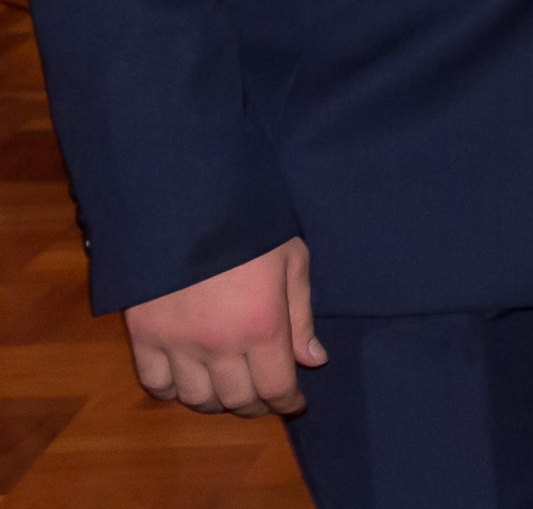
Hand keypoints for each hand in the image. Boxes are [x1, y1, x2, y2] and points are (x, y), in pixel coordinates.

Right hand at [123, 236, 324, 415]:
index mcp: (263, 326)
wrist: (188, 201)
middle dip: (256, 406)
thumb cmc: (251, 227)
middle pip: (237, 400)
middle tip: (265, 397)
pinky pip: (154, 383)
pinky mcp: (143, 335)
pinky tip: (187, 381)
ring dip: (216, 402)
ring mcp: (177, 343)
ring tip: (228, 390)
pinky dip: (172, 391)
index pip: (276, 388)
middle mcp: (219, 344)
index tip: (294, 404)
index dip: (287, 403)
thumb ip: (301, 316)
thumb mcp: (292, 261)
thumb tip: (313, 360)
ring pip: (196, 399)